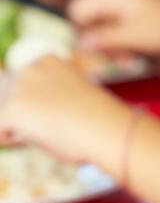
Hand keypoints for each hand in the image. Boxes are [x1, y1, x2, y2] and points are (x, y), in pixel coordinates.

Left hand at [0, 55, 125, 162]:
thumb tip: (37, 114)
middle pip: (6, 92)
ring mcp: (18, 88)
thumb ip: (52, 98)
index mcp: (46, 60)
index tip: (51, 115)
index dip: (31, 101)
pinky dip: (9, 139)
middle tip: (45, 128)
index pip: (21, 80)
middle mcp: (29, 68)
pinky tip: (31, 142)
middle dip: (21, 111)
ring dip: (16, 124)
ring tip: (41, 135)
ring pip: (2, 110)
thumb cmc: (99, 121)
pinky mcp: (11, 109)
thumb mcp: (74, 98)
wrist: (107, 128)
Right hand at [68, 0, 159, 60]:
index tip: (94, 49)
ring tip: (127, 59)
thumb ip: (107, 39)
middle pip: (85, 21)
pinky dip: (116, 49)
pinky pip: (108, 37)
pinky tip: (131, 58)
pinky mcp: (124, 23)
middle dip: (96, 42)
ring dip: (108, 49)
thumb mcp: (137, 37)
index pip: (78, 7)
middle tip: (116, 58)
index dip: (80, 29)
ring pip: (96, 32)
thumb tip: (81, 42)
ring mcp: (119, 10)